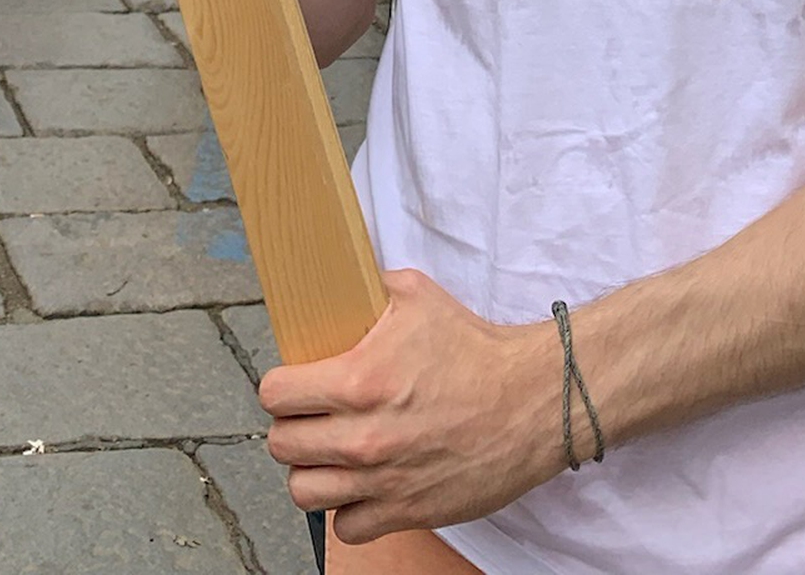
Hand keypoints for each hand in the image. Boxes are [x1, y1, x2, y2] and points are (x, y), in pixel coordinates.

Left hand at [262, 271, 555, 542]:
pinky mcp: (408, 512)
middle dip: (291, 427)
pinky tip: (361, 486)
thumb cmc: (474, 348)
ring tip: (328, 455)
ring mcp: (383, 480)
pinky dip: (348, 511)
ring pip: (305, 492)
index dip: (279, 387)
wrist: (529, 401)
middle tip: (311, 418)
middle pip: (282, 445)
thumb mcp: (415, 295)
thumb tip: (339, 276)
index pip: (275, 395)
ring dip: (312, 472)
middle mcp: (363, 437)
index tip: (293, 384)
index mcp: (357, 381)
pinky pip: (347, 528)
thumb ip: (368, 287)